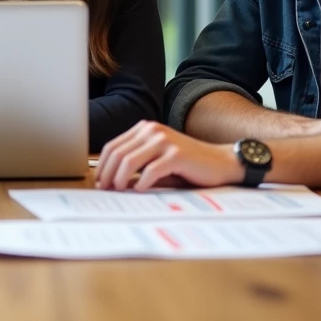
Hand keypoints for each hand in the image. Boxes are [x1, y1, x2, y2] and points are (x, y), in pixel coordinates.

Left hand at [94, 120, 240, 191]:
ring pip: (129, 160)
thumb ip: (136, 166)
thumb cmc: (187, 165)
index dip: (102, 166)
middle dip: (107, 174)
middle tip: (106, 191)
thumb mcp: (157, 161)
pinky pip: (150, 170)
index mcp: (145, 129)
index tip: (99, 183)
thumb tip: (110, 182)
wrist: (220, 163)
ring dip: (120, 179)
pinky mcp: (176, 154)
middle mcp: (152, 131)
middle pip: (118, 153)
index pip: (113, 146)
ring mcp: (164, 141)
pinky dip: (141, 183)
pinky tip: (139, 190)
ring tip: (120, 191)